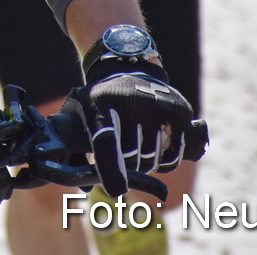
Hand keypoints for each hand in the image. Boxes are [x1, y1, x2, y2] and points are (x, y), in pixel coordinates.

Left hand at [63, 57, 195, 197]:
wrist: (129, 68)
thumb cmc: (100, 100)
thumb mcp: (80, 112)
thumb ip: (77, 150)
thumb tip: (86, 189)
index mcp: (101, 106)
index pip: (106, 142)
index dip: (111, 169)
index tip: (116, 190)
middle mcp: (131, 104)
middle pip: (132, 159)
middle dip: (125, 166)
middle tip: (121, 154)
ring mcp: (158, 107)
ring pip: (153, 159)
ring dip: (144, 162)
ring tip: (136, 144)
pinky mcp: (179, 112)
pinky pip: (173, 156)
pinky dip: (164, 161)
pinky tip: (156, 147)